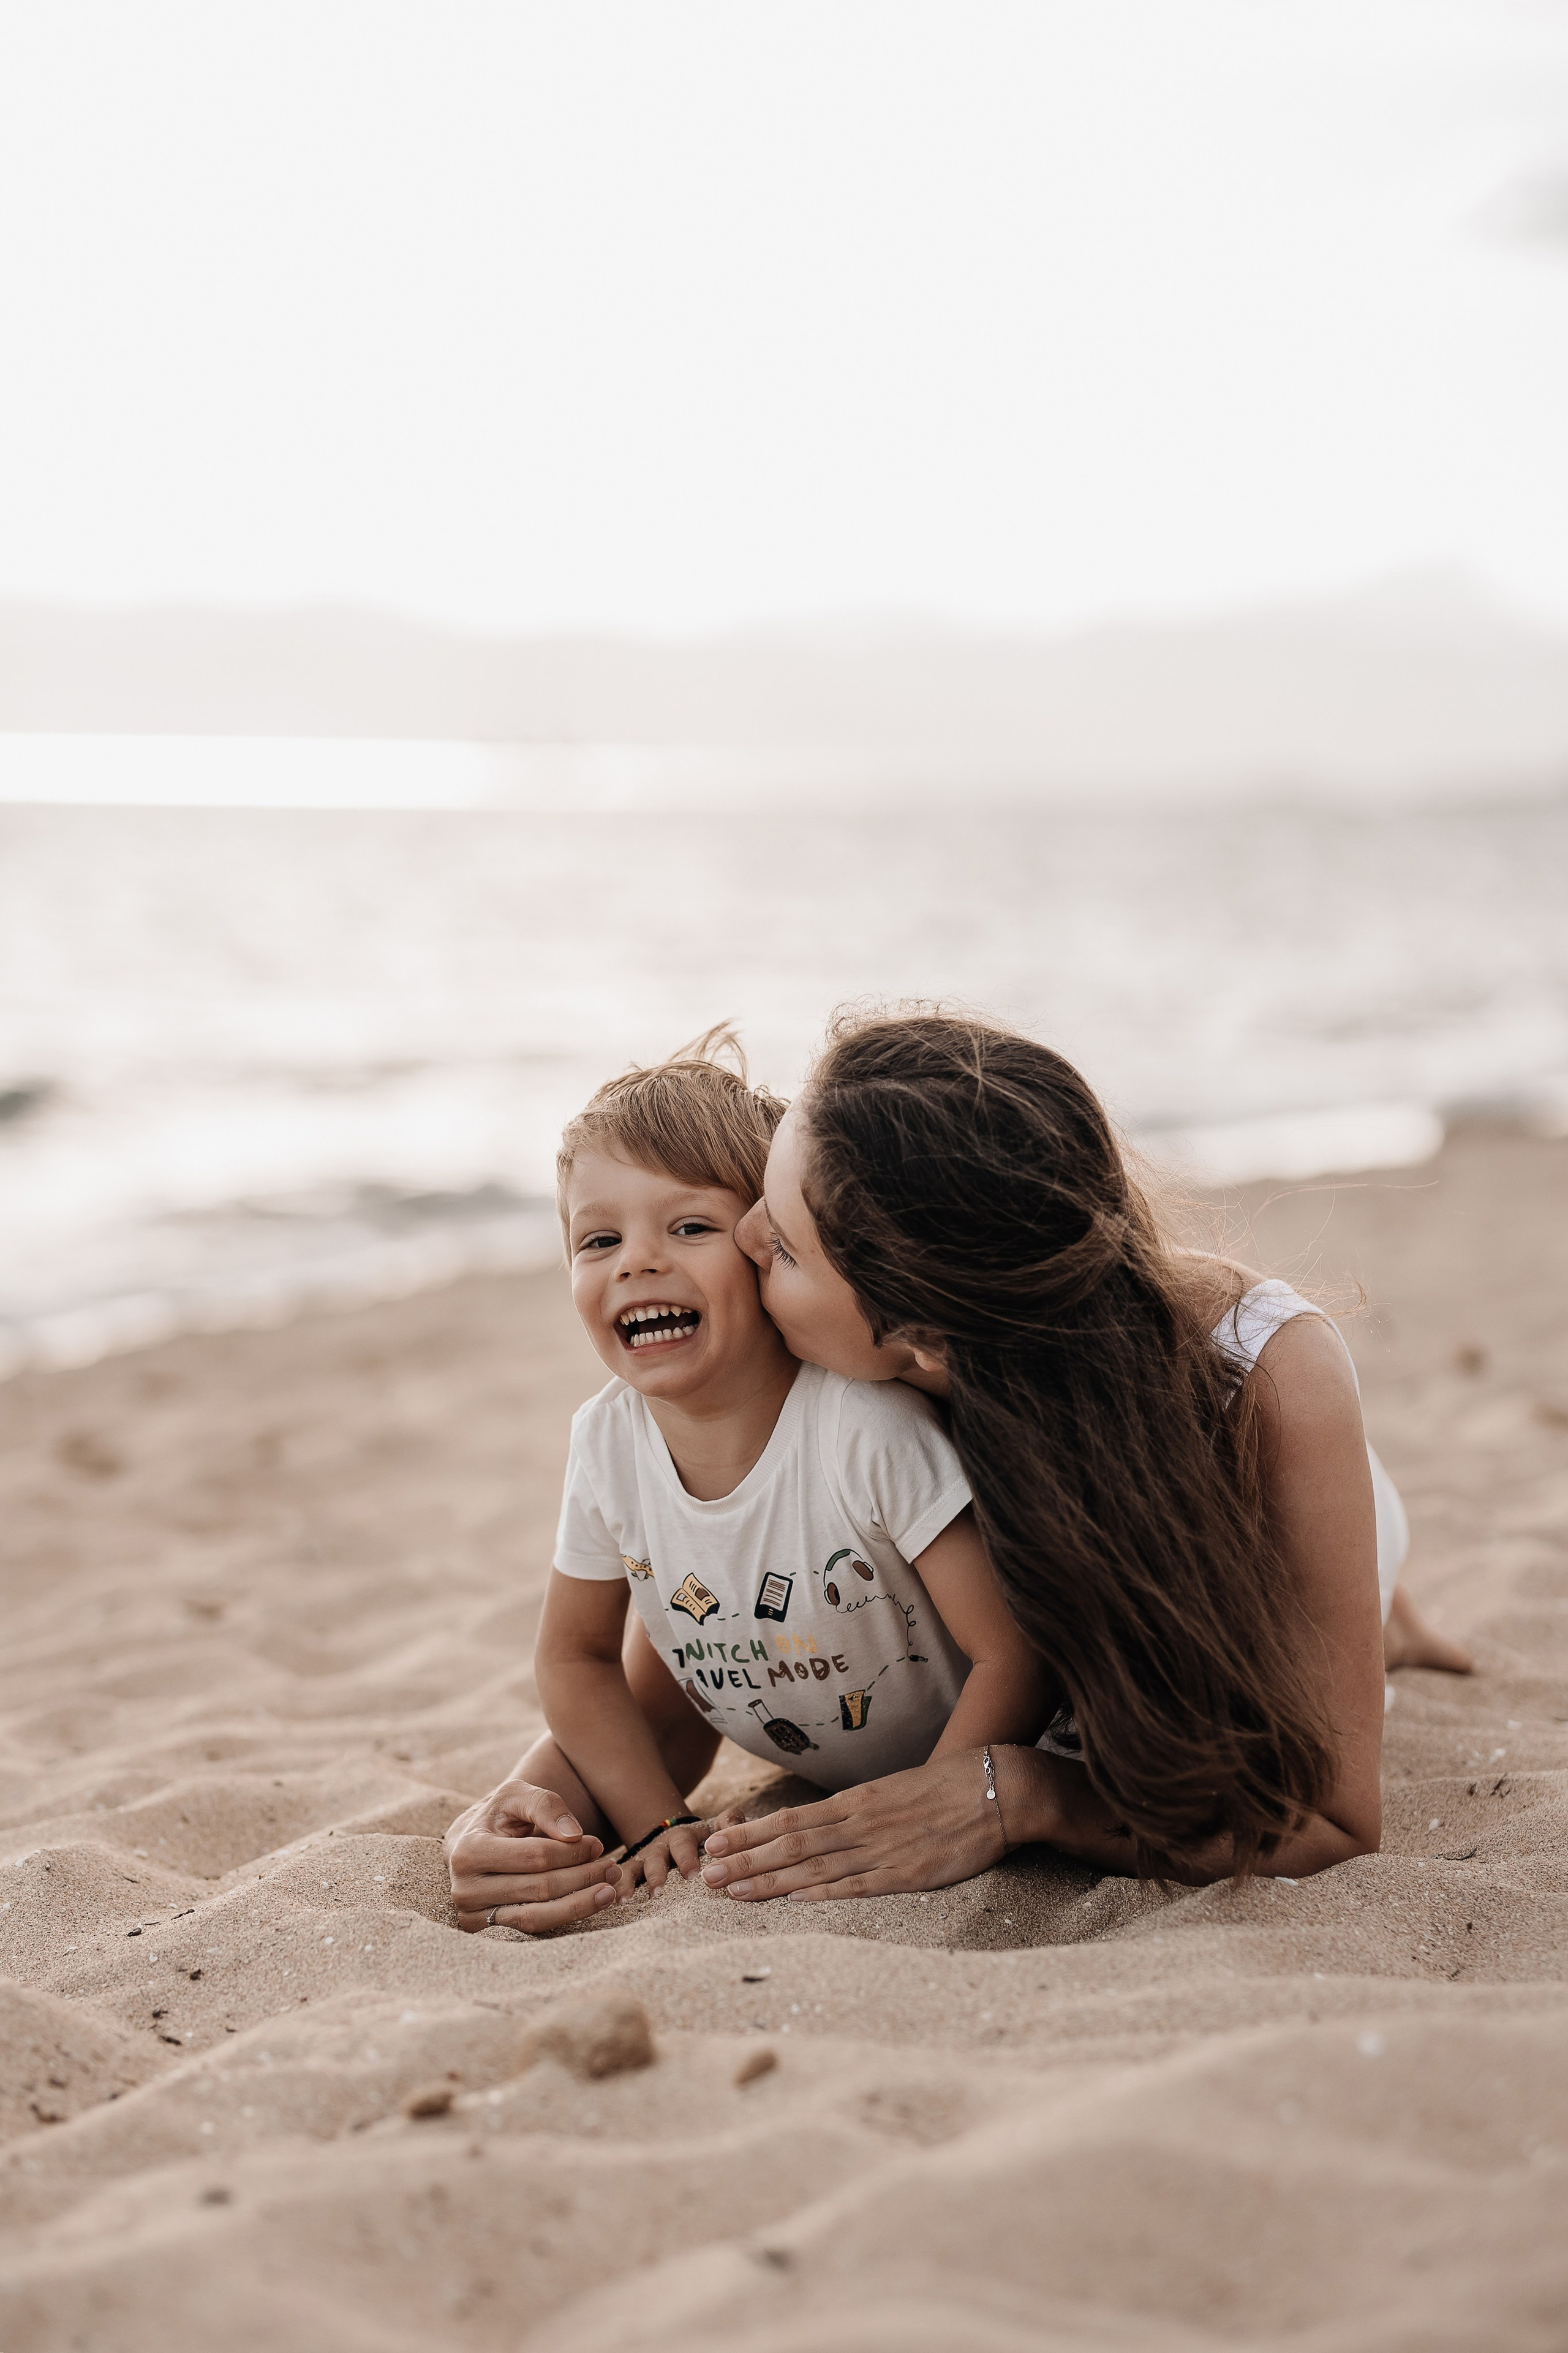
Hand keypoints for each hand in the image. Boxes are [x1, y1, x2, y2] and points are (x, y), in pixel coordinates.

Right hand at [445, 1778, 619, 1934]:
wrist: (471, 1840)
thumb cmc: (499, 1814)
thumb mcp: (517, 1794)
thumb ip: (545, 1805)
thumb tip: (574, 1835)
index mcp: (469, 1851)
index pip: (534, 1857)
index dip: (572, 1852)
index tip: (597, 1845)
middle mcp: (465, 1888)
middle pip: (539, 1888)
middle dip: (582, 1877)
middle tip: (612, 1868)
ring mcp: (472, 1915)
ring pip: (535, 1916)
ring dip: (579, 1904)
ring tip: (609, 1891)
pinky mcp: (483, 1930)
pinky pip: (530, 1928)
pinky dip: (563, 1916)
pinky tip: (589, 1904)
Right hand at [614, 1808, 744, 1897]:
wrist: (672, 1833)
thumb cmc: (702, 1838)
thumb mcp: (715, 1828)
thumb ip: (728, 1822)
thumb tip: (734, 1819)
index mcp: (683, 1838)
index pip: (684, 1845)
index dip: (687, 1858)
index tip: (691, 1875)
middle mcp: (660, 1848)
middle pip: (656, 1859)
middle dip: (657, 1875)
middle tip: (659, 1892)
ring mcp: (643, 1859)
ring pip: (634, 1869)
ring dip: (628, 1884)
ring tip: (625, 1901)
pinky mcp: (631, 1871)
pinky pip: (621, 1879)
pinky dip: (616, 1889)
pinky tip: (612, 1904)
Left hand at [699, 1753, 1008, 1902]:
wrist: (996, 1789)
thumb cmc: (946, 1788)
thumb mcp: (894, 1791)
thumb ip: (860, 1811)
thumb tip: (829, 1823)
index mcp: (856, 1802)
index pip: (791, 1819)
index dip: (750, 1834)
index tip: (715, 1844)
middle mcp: (860, 1824)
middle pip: (790, 1843)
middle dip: (745, 1860)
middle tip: (704, 1875)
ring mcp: (882, 1849)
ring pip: (814, 1866)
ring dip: (770, 1881)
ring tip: (733, 1892)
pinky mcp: (908, 1873)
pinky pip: (858, 1885)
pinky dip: (824, 1893)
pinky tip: (794, 1901)